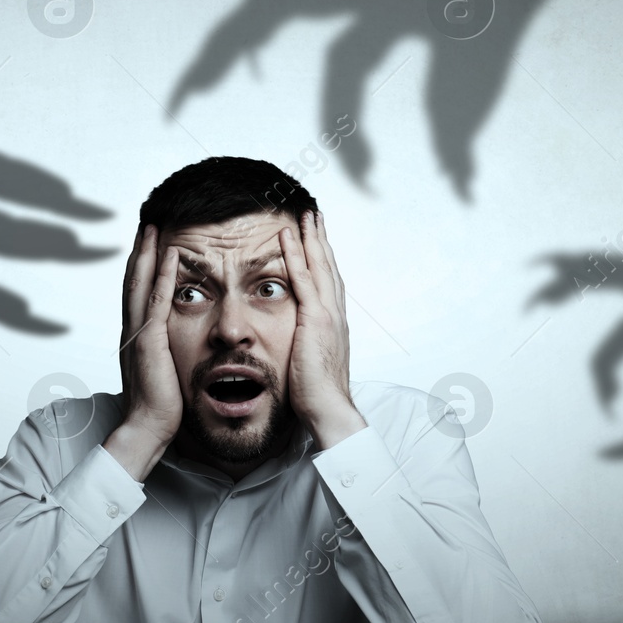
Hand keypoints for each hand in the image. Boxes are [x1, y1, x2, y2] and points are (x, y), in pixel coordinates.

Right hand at [106, 225, 184, 478]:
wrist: (147, 428)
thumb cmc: (160, 407)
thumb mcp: (163, 371)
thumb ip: (164, 353)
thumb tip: (174, 346)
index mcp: (136, 335)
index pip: (137, 291)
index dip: (141, 265)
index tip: (148, 242)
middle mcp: (132, 329)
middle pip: (134, 279)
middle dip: (140, 250)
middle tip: (147, 222)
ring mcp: (139, 333)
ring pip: (141, 283)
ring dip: (148, 253)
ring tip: (153, 226)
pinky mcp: (150, 341)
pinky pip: (158, 301)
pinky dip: (164, 275)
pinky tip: (170, 255)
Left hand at [279, 211, 363, 447]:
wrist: (328, 407)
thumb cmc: (318, 392)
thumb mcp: (312, 360)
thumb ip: (308, 344)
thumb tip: (300, 340)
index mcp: (335, 323)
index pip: (329, 283)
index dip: (325, 258)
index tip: (320, 239)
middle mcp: (335, 313)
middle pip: (329, 267)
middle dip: (322, 240)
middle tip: (316, 216)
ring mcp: (327, 314)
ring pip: (319, 266)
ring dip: (312, 238)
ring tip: (305, 215)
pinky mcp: (314, 319)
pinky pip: (303, 279)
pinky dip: (296, 254)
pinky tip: (287, 236)